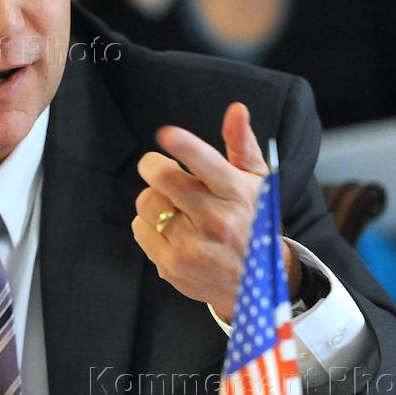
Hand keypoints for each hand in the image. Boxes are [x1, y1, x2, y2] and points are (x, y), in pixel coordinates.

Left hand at [132, 103, 299, 321]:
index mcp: (237, 194)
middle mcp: (217, 221)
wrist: (255, 285)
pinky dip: (148, 225)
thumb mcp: (256, 183)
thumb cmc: (253, 221)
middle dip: (154, 166)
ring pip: (146, 202)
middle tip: (158, 168)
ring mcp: (194, 246)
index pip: (208, 165)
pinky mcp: (173, 266)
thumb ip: (241, 144)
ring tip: (175, 208)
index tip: (168, 134)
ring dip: (153, 199)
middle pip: (164, 178)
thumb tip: (236, 109)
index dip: (186, 147)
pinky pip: (139, 229)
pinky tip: (171, 231)